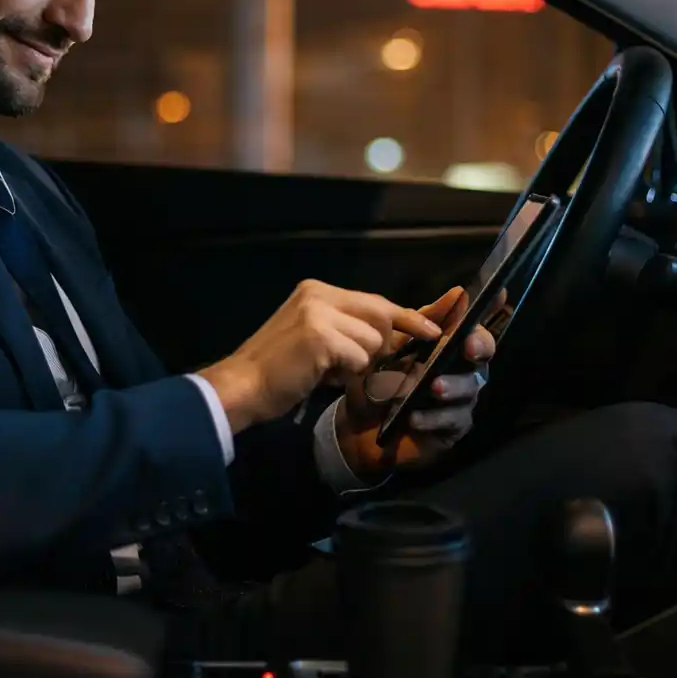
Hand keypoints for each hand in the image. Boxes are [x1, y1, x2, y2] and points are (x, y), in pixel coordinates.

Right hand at [200, 280, 442, 433]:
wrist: (241, 386)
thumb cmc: (280, 372)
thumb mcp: (317, 341)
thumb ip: (350, 333)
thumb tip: (395, 339)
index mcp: (318, 291)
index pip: (375, 301)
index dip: (407, 317)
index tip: (434, 329)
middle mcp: (319, 293)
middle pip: (381, 314)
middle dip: (385, 345)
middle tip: (359, 365)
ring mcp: (318, 312)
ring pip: (372, 341)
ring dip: (358, 365)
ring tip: (326, 371)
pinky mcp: (319, 335)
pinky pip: (358, 358)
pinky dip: (346, 374)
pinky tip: (321, 376)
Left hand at [336, 286, 496, 481]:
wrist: (356, 421)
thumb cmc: (379, 376)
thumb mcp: (394, 343)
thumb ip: (423, 319)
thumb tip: (458, 292)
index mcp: (451, 347)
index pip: (476, 325)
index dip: (491, 310)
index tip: (498, 296)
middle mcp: (462, 372)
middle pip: (482, 357)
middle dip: (478, 349)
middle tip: (467, 347)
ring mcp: (460, 402)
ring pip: (469, 391)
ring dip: (453, 387)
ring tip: (434, 388)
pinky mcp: (450, 430)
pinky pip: (451, 423)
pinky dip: (433, 418)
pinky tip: (414, 417)